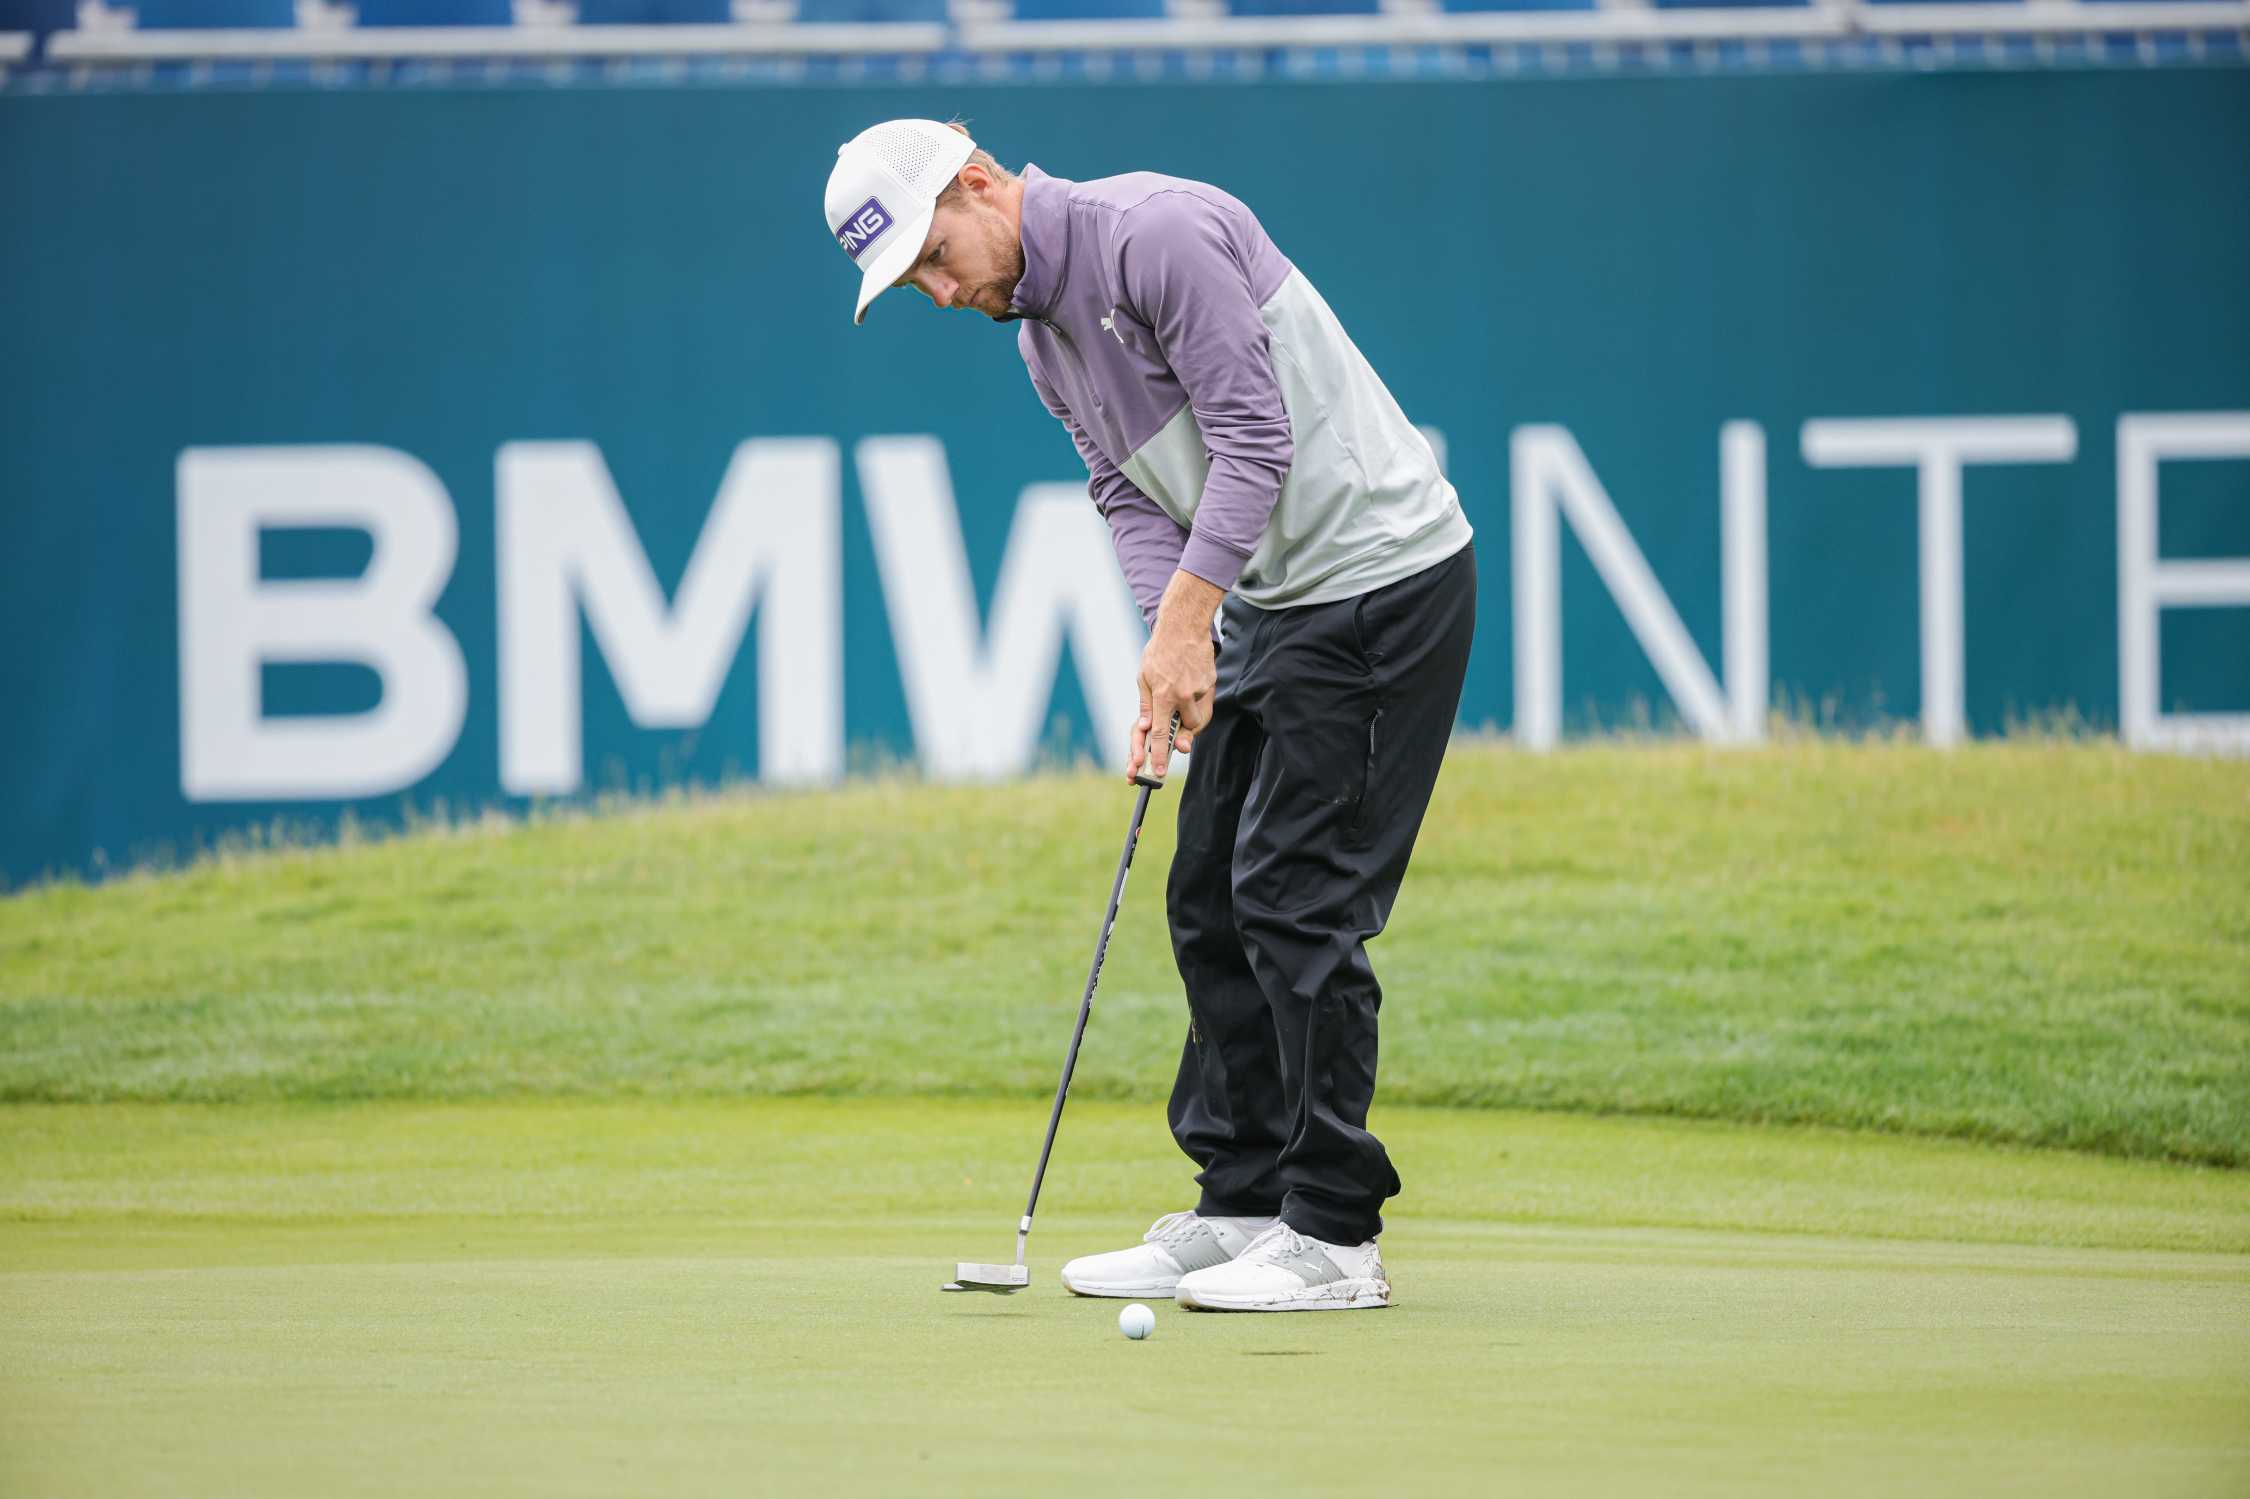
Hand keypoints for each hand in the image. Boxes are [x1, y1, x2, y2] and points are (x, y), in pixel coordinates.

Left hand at [1127, 570, 1222, 782]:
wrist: (1184, 626)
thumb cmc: (1159, 652)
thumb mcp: (1144, 678)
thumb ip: (1146, 705)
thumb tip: (1146, 728)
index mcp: (1163, 695)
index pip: (1160, 733)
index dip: (1158, 755)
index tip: (1157, 771)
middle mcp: (1183, 695)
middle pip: (1187, 730)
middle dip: (1182, 735)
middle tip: (1176, 735)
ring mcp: (1200, 689)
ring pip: (1200, 719)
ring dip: (1190, 718)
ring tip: (1182, 700)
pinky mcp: (1211, 683)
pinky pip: (1205, 703)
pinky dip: (1198, 701)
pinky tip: (1190, 685)